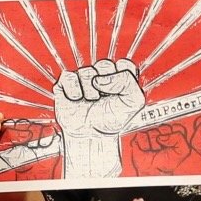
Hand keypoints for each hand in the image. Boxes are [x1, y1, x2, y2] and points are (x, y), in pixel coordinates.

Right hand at [52, 59, 144, 180]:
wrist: (91, 135)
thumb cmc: (112, 118)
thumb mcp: (133, 102)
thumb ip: (127, 82)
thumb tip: (99, 79)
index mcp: (120, 75)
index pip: (124, 64)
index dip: (123, 80)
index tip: (121, 95)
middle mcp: (102, 72)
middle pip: (105, 65)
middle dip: (105, 86)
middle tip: (104, 100)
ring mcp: (84, 76)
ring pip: (87, 72)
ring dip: (90, 93)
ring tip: (91, 103)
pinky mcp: (67, 82)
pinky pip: (69, 76)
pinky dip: (74, 92)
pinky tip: (77, 100)